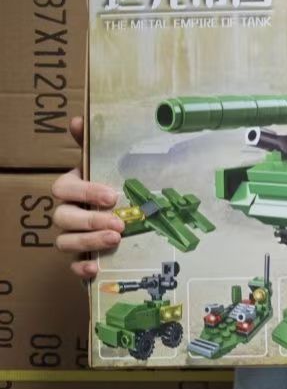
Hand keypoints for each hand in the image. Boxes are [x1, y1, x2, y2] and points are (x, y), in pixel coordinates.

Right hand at [52, 117, 124, 278]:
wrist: (121, 210)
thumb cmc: (109, 183)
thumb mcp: (102, 162)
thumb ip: (90, 143)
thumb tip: (78, 119)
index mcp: (71, 188)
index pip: (64, 188)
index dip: (86, 192)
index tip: (112, 196)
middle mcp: (66, 212)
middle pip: (63, 217)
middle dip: (90, 221)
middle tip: (118, 223)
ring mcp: (70, 235)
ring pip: (65, 241)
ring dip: (88, 242)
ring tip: (115, 240)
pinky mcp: (79, 256)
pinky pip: (71, 265)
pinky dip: (80, 269)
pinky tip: (95, 268)